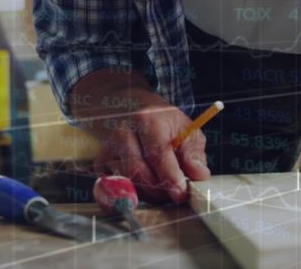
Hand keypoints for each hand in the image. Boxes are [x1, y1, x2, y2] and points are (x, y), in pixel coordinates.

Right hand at [70, 71, 209, 202]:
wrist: (128, 107)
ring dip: (148, 193)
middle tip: (174, 193)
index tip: (181, 192)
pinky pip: (115, 186)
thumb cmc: (160, 120)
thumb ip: (193, 152)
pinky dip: (132, 191)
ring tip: (162, 186)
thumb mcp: (184, 128)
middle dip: (160, 190)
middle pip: (139, 172)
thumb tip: (199, 175)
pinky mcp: (100, 162)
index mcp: (147, 119)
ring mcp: (108, 147)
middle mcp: (123, 132)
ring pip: (127, 182)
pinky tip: (144, 183)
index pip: (157, 154)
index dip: (170, 178)